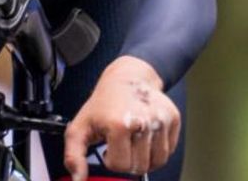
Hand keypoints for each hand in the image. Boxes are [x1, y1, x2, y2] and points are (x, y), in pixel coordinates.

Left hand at [64, 57, 180, 179]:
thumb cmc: (103, 104)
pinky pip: (169, 150)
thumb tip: (78, 179)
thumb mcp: (80, 127)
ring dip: (145, 157)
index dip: (111, 160)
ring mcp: (161, 120)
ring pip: (158, 161)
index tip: (108, 147)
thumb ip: (74, 156)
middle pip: (140, 166)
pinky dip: (157, 148)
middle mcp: (143, 122)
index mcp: (119, 125)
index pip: (120, 166)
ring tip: (133, 141)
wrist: (127, 77)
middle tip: (121, 143)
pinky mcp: (173, 118)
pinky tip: (146, 135)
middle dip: (128, 160)